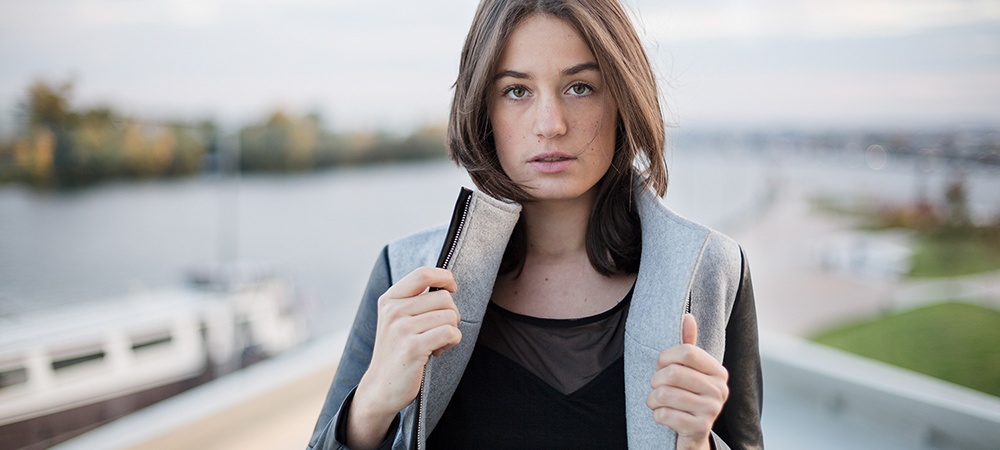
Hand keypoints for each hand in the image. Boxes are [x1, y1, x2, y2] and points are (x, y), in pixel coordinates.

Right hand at [348, 267, 461, 449]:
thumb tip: (447, 282)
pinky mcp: (412, 347)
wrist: (381, 387)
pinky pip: (450, 333)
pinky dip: (452, 342)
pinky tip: (438, 351)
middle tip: (439, 331)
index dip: (444, 276)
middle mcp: (393, 311)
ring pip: (450, 316)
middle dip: (451, 314)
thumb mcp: (397, 320)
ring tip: (435, 343)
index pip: (423, 273)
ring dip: (451, 331)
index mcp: (389, 300)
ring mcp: (401, 329)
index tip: (451, 288)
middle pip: (444, 297)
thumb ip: (415, 300)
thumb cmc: (397, 351)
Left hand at [646, 314, 728, 449]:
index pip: (687, 352)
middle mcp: (720, 389)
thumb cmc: (687, 395)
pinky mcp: (700, 429)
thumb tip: (688, 317)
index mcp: (718, 371)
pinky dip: (657, 415)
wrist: (693, 433)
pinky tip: (663, 416)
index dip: (665, 357)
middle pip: (673, 373)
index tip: (660, 365)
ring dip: (652, 399)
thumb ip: (688, 346)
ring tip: (656, 401)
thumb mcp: (689, 371)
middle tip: (656, 385)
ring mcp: (712, 410)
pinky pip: (665, 415)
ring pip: (665, 395)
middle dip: (655, 380)